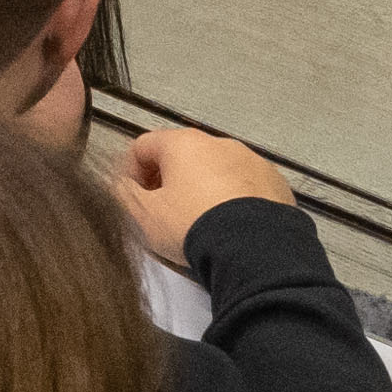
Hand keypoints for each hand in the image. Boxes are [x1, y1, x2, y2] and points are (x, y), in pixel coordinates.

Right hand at [113, 120, 289, 249]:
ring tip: (198, 224)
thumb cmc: (196, 227)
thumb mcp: (143, 215)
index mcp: (183, 144)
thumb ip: (122, 195)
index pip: (144, 145)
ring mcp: (250, 161)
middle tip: (162, 213)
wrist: (252, 248)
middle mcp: (219, 144)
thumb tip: (118, 186)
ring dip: (202, 190)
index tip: (130, 193)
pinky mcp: (273, 183)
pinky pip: (245, 187)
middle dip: (168, 182)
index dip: (130, 171)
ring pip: (216, 171)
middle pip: (182, 156)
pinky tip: (228, 227)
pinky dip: (233, 201)